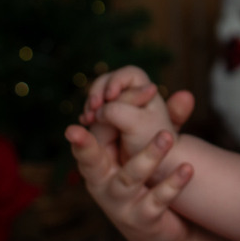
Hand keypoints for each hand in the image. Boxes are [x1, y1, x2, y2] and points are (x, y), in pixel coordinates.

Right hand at [66, 123, 194, 240]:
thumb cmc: (149, 184)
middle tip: (82, 128)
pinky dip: (172, 183)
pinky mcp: (144, 219)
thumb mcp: (146, 155)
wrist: (161, 232)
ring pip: (131, 176)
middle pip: (93, 164)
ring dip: (148, 155)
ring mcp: (122, 204)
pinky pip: (158, 199)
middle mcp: (103, 186)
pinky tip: (188, 168)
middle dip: (87, 148)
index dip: (83, 136)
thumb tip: (186, 94)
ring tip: (167, 135)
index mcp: (99, 167)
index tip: (74, 124)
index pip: (87, 147)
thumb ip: (162, 123)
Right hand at [80, 67, 194, 164]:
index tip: (110, 97)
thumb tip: (99, 108)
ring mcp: (120, 108)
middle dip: (98, 93)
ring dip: (91, 106)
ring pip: (99, 98)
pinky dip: (89, 115)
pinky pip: (94, 112)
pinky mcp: (109, 121)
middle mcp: (133, 96)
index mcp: (146, 90)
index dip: (116, 81)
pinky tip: (85, 123)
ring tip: (87, 119)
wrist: (154, 166)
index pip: (127, 74)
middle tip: (93, 108)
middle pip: (109, 83)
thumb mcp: (138, 123)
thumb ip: (119, 110)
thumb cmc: (150, 141)